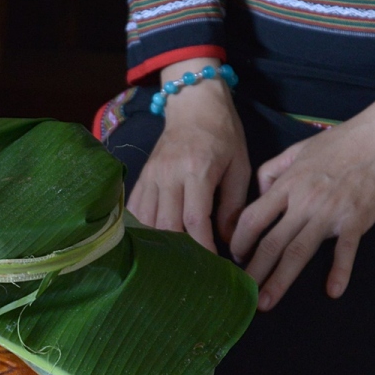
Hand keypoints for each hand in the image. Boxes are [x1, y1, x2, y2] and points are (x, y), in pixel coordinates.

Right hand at [128, 58, 250, 251]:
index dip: (202, 247)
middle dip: (180, 252)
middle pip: (167, 225)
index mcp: (198, 170)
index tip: (212, 267)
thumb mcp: (240, 166)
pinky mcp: (142, 177)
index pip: (194, 219)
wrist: (193, 104)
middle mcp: (170, 174)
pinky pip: (135, 210)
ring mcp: (152, 176)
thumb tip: (229, 241)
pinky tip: (150, 246)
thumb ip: (235, 205)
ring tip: (173, 263)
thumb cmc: (223, 134)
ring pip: (147, 221)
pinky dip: (142, 231)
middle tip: (194, 271)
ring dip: (159, 245)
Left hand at [230, 90, 374, 310]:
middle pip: (271, 243)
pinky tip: (333, 291)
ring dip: (279, 281)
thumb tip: (257, 193)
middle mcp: (303, 202)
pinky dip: (339, 272)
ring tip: (266, 303)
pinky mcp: (355, 221)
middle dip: (253, 271)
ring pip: (297, 253)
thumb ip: (272, 170)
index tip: (234, 259)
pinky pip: (344, 251)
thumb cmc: (340, 143)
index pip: (252, 219)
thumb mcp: (297, 150)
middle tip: (241, 293)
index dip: (239, 241)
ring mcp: (329, 213)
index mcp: (287, 185)